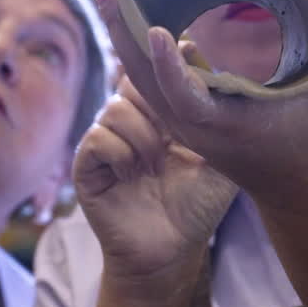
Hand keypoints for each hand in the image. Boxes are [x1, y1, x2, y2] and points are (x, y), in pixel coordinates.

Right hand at [74, 72, 236, 281]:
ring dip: (142, 136)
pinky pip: (97, 138)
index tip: (187, 54)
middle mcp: (130, 122)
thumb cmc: (197, 207)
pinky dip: (120, 153)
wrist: (172, 251)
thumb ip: (218, 120)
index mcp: (159, 115)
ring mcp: (107, 141)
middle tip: (172, 131)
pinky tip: (133, 174)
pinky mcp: (87, 165)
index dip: (165, 62)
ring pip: (115, 109)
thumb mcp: (220, 160)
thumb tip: (219, 75)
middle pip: (131, 79)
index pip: (153, 72)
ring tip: (155, 164)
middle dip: (155, 101)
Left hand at [89, 0, 307, 207]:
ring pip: (135, 74)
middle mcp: (190, 124)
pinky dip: (131, 40)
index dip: (168, 66)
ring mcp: (178, 120)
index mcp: (222, 126)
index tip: (154, 29)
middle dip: (122, 25)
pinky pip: (144, 75)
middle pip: (142, 77)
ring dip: (119, 27)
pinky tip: (123, 6)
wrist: (289, 183)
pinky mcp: (176, 112)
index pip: (184, 97)